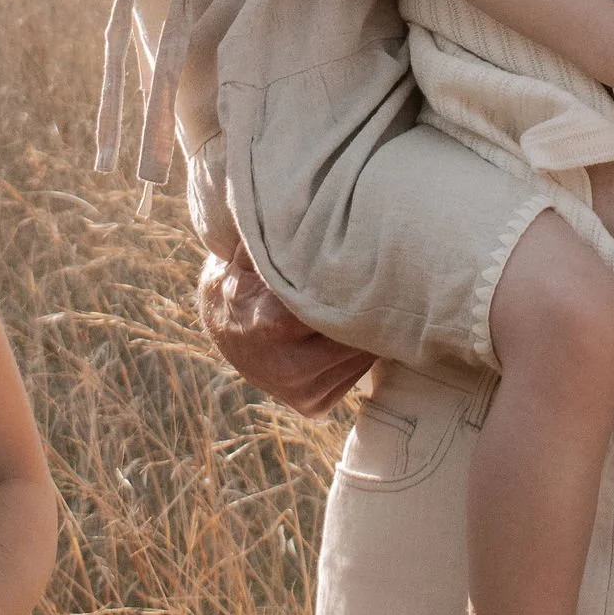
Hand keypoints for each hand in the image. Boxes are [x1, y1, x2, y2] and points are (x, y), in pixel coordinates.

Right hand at [196, 249, 371, 412]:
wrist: (224, 324)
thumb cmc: (249, 276)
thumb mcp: (256, 250)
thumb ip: (282, 237)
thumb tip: (308, 209)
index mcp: (272, 324)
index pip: (337, 308)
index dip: (357, 287)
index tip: (374, 269)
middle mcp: (286, 367)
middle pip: (356, 337)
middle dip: (369, 312)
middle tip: (388, 287)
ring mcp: (299, 392)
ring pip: (361, 359)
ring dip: (369, 335)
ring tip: (368, 308)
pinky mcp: (312, 405)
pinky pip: (355, 376)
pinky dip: (359, 355)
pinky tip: (351, 334)